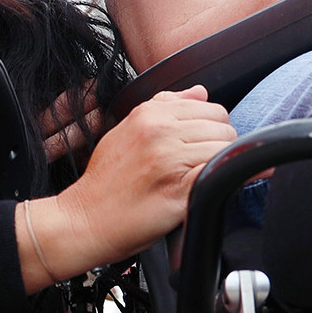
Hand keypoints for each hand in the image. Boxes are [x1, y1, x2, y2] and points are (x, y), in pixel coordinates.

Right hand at [19, 87, 235, 286]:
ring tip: (199, 181)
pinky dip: (226, 182)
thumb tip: (200, 91)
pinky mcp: (179, 188)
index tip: (199, 147)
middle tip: (200, 167)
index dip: (211, 129)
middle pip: (223, 127)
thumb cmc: (105, 183)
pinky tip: (214, 191)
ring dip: (220, 167)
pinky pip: (220, 174)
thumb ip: (164, 107)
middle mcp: (160, 131)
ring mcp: (170, 159)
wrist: (84, 221)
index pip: (210, 108)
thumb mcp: (126, 131)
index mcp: (149, 113)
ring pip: (226, 149)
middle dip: (219, 146)